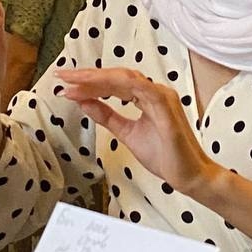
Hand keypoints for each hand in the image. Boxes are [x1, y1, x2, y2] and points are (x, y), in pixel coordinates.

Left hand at [55, 68, 213, 196]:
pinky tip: (99, 88)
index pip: (114, 83)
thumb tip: (84, 103)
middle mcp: (155, 92)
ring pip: (125, 78)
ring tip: (74, 83)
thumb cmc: (165, 155)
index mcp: (147, 96)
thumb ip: (107, 117)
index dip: (89, 82)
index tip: (66, 85)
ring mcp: (162, 97)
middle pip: (117, 76)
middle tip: (63, 77)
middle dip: (88, 76)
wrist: (188, 176)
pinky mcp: (166, 107)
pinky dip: (119, 86)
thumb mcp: (127, 133)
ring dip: (98, 79)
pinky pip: (142, 89)